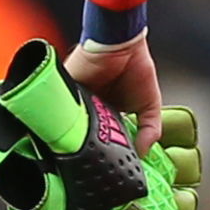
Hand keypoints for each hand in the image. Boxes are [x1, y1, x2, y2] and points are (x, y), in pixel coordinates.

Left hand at [64, 36, 164, 155]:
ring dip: (74, 137)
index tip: (106, 166)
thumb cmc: (136, 66)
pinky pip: (59, 112)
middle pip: (85, 134)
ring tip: (77, 153)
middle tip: (89, 164)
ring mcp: (76, 101)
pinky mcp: (64, 93)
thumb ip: (150, 128)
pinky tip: (64, 136)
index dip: (105, 150)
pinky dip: (60, 123)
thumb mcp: (149, 104)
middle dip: (87, 148)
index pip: (103, 137)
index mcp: (107, 111)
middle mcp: (90, 107)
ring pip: (71, 126)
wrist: (120, 43)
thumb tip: (144, 152)